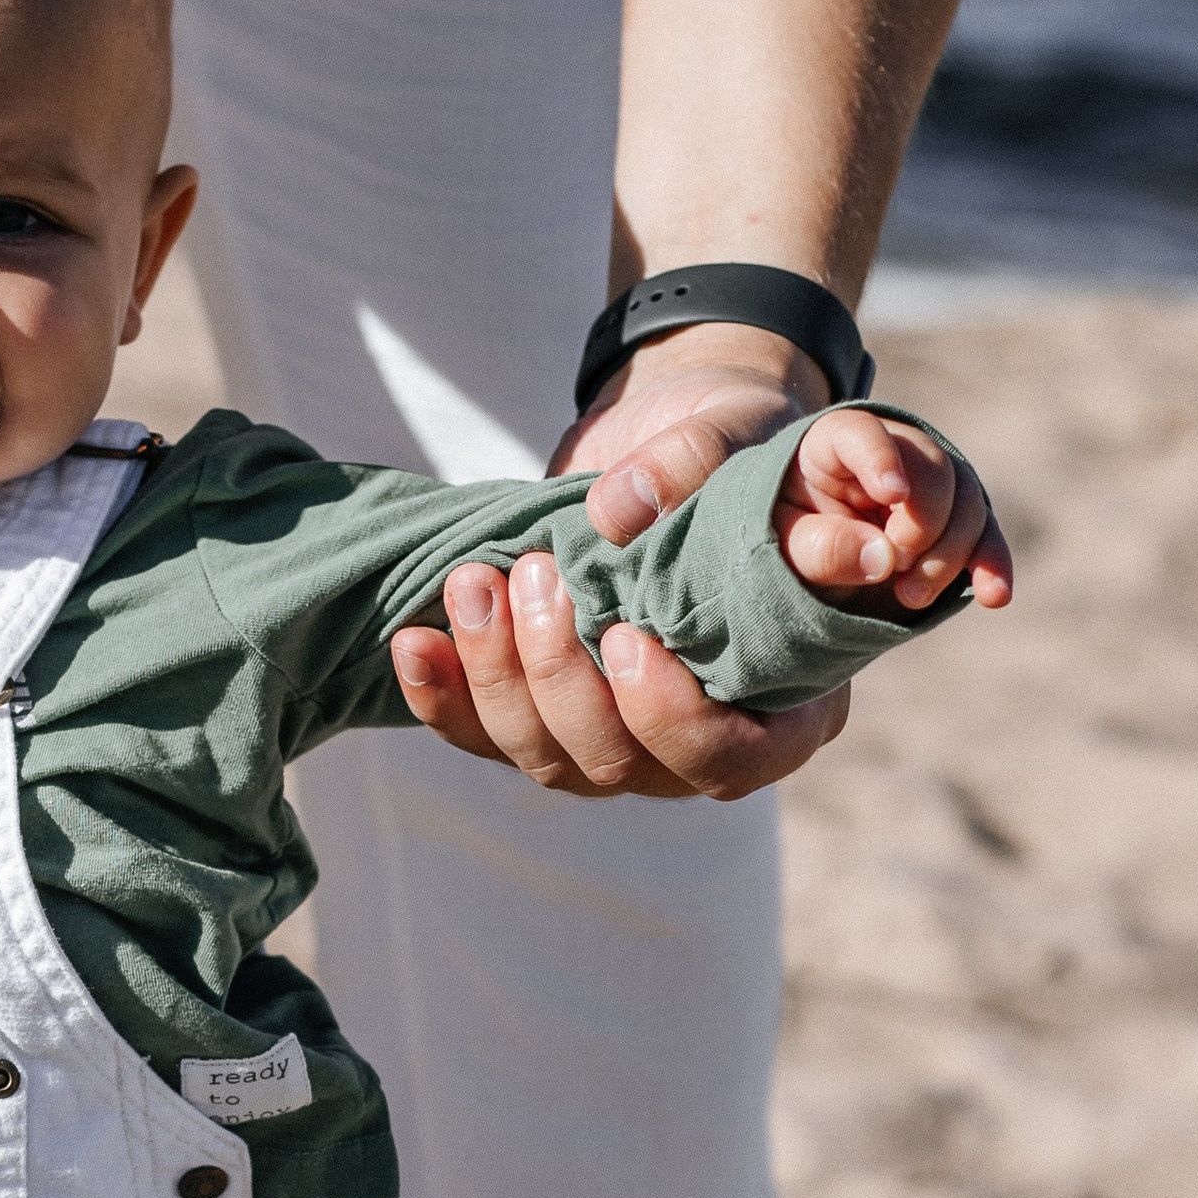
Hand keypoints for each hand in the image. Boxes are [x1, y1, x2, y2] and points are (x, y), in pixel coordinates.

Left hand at [388, 322, 844, 796]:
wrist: (667, 440)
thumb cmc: (731, 444)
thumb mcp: (740, 433)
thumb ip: (704, 465)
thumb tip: (616, 510)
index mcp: (782, 699)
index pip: (730, 760)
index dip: (670, 718)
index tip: (622, 636)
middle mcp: (701, 739)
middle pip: (620, 765)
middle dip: (559, 678)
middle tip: (534, 575)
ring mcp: (617, 736)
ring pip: (546, 759)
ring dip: (496, 676)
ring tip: (472, 581)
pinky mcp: (544, 714)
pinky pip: (485, 738)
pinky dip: (443, 695)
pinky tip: (415, 639)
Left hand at [776, 407, 1011, 612]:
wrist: (807, 553)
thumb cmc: (789, 537)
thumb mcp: (784, 545)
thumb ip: (824, 548)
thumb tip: (882, 559)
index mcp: (835, 442)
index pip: (863, 434)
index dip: (882, 459)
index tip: (892, 494)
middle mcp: (895, 450)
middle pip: (932, 471)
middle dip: (922, 527)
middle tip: (894, 570)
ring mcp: (932, 481)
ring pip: (966, 502)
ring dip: (949, 556)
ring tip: (910, 596)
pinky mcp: (956, 517)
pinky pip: (986, 533)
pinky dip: (991, 564)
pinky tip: (993, 596)